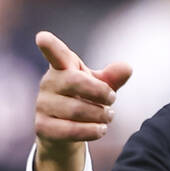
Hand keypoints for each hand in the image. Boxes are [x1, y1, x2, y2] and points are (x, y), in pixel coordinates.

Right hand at [32, 31, 131, 170]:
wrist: (65, 133)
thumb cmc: (84, 101)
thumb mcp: (99, 88)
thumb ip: (112, 78)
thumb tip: (127, 68)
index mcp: (62, 68)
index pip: (55, 54)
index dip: (50, 46)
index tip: (42, 38)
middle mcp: (48, 83)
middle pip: (74, 81)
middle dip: (99, 92)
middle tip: (113, 99)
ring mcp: (43, 105)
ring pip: (75, 109)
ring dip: (100, 115)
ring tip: (108, 116)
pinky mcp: (43, 127)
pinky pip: (70, 130)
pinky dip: (91, 131)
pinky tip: (101, 129)